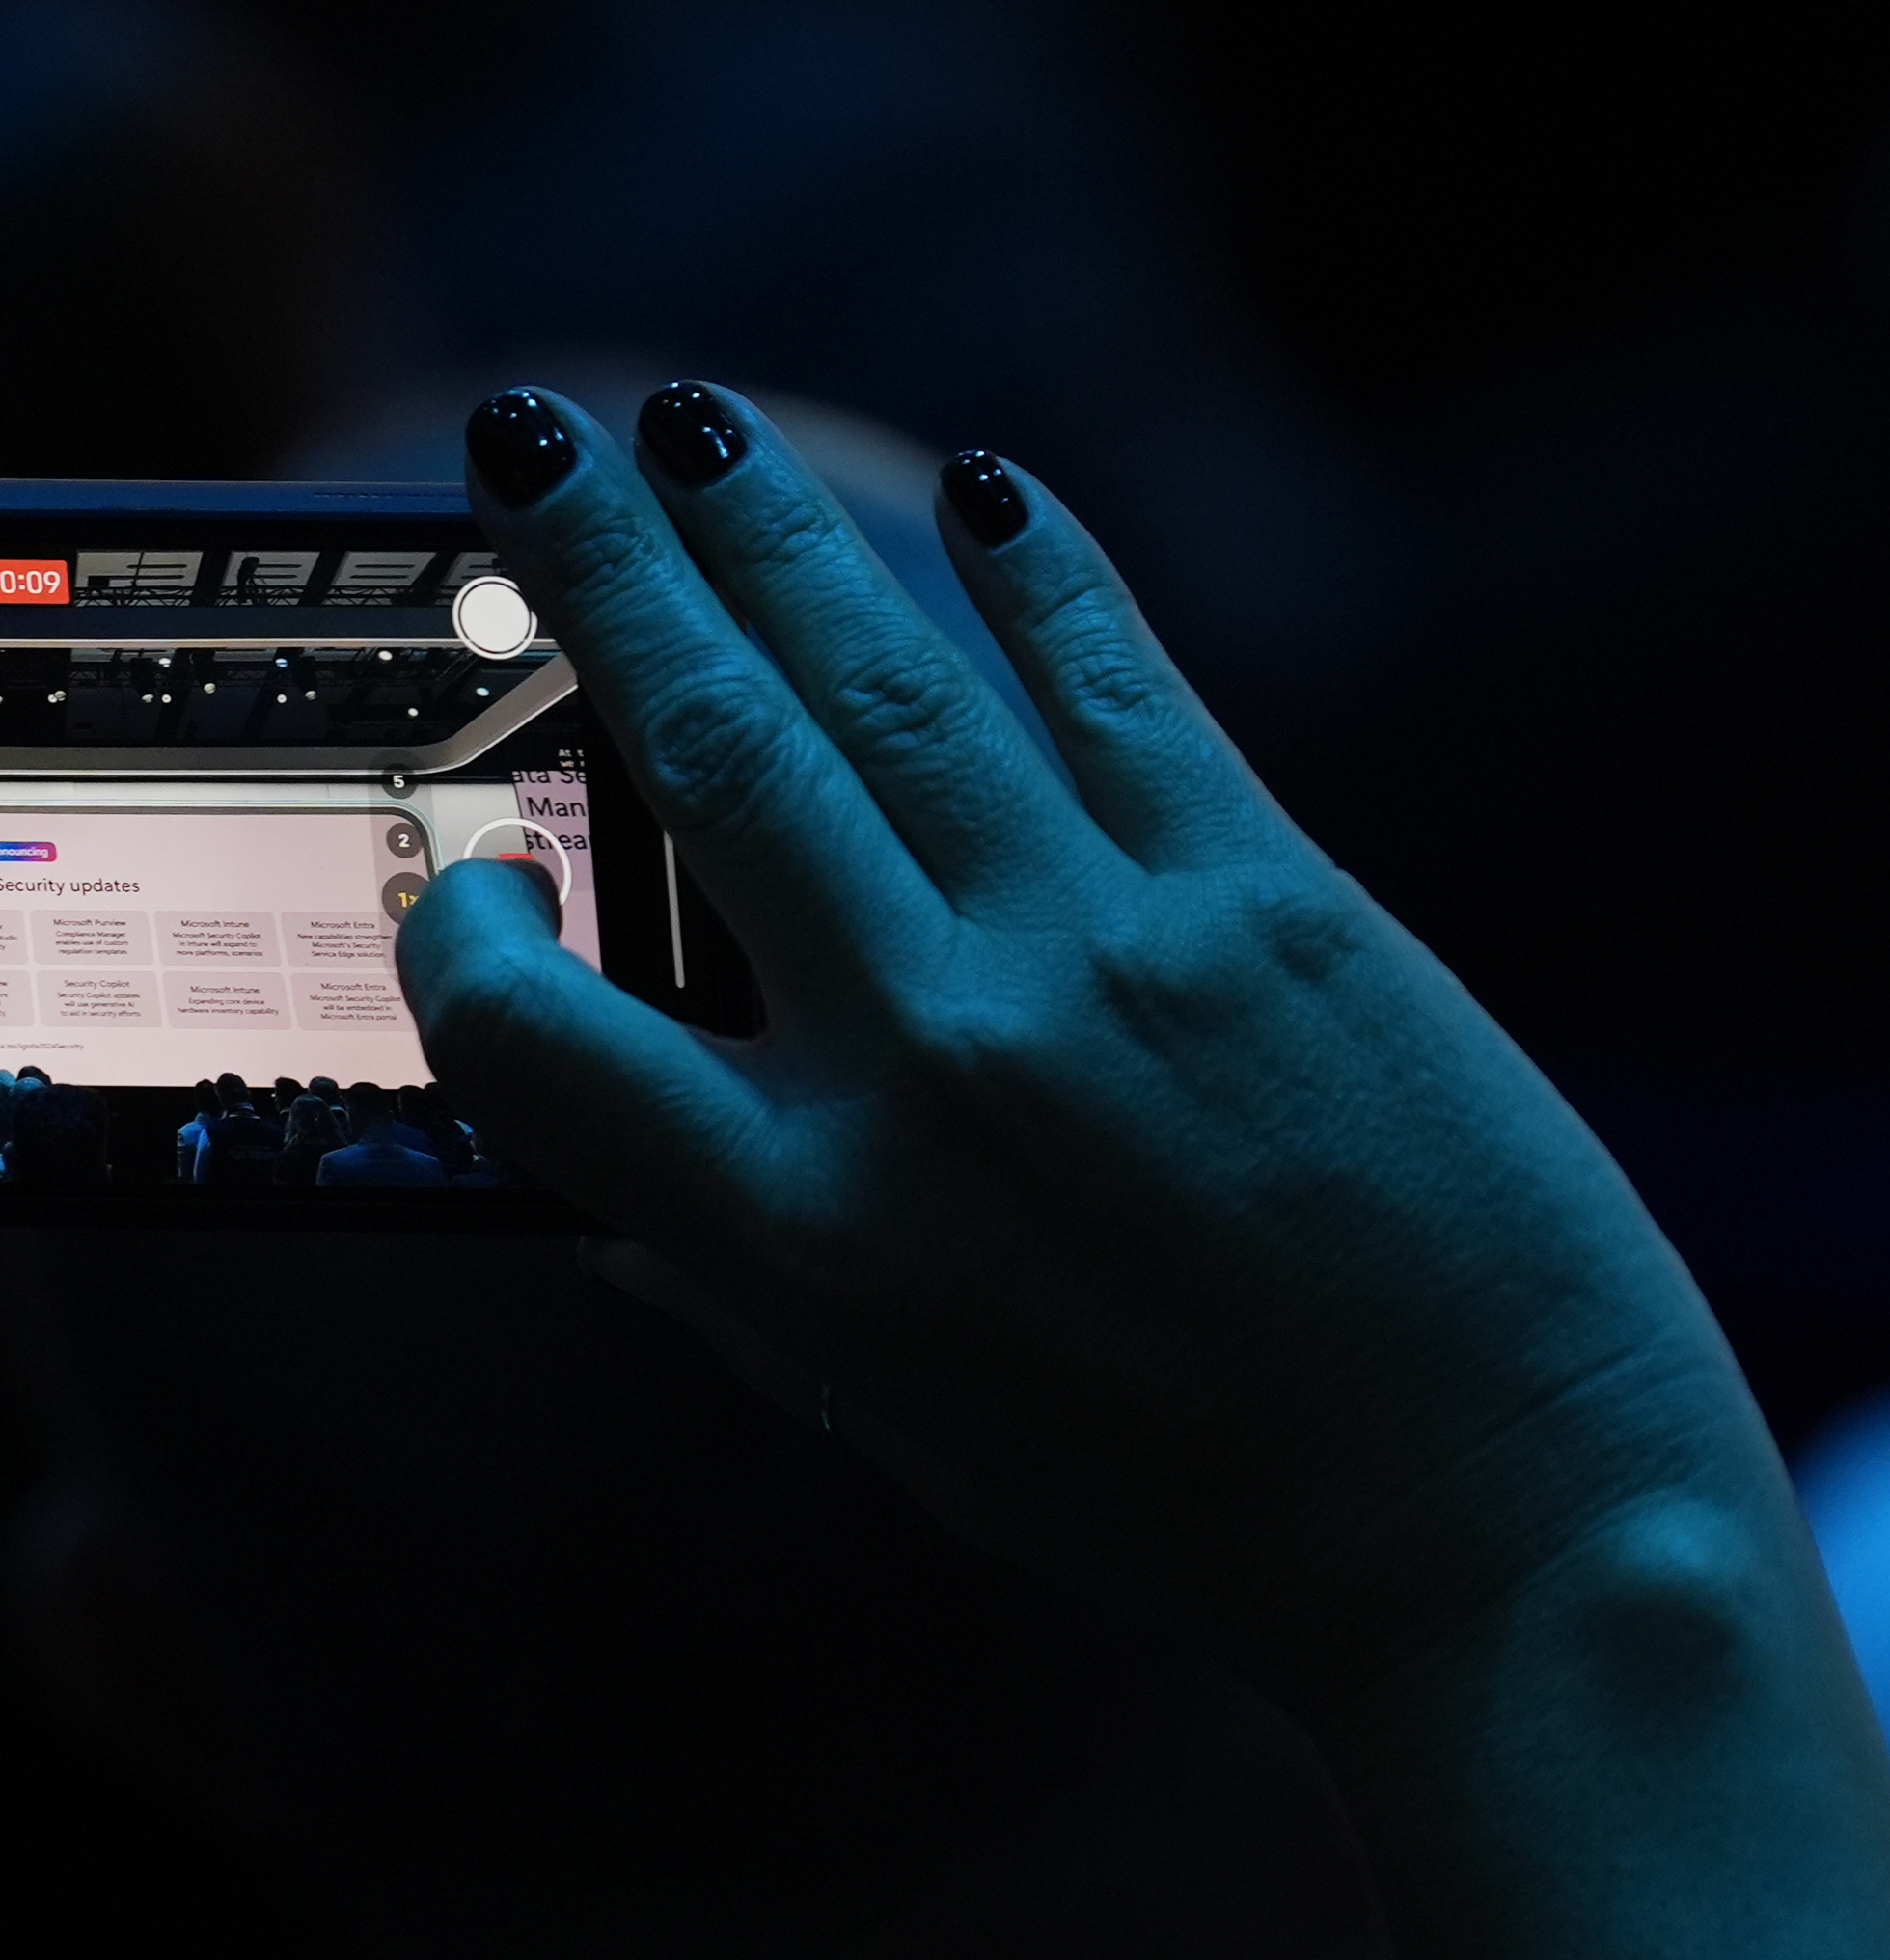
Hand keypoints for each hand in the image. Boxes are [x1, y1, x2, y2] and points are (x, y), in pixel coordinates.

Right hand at [396, 384, 1776, 1709]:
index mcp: (802, 1235)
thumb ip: (735, 1284)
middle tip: (527, 443)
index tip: (473, 874)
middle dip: (597, 576)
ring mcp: (1098, 964)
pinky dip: (1042, 579)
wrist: (1496, 1531)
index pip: (529, 1037)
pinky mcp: (1269, 901)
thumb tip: (602, 1184)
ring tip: (691, 427)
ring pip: (886, 688)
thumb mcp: (896, 1423)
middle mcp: (926, 1073)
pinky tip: (984, 491)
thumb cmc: (1179, 1508)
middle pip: (708, 762)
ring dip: (772, 533)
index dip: (464, 935)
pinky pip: (1121, 692)